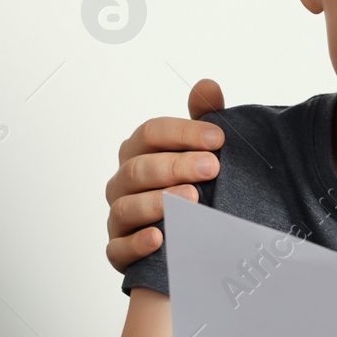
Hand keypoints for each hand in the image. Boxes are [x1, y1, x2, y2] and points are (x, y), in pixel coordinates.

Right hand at [105, 79, 228, 271]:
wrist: (193, 235)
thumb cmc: (193, 186)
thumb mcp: (202, 151)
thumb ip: (203, 119)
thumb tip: (207, 86)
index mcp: (139, 152)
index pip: (151, 133)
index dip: (183, 133)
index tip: (219, 138)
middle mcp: (123, 183)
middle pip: (139, 168)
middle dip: (176, 166)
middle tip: (212, 168)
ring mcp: (118, 218)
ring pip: (126, 207)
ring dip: (159, 202)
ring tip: (192, 199)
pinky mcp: (119, 251)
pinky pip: (118, 249)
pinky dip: (137, 243)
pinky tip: (160, 238)